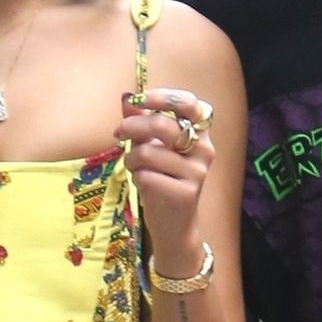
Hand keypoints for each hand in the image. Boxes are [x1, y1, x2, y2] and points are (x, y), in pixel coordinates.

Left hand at [116, 88, 213, 271]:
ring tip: (134, 167)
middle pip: (162, 125)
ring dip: (131, 158)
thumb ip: (142, 122)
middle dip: (133, 126)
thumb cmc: (163, 179)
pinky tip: (143, 184)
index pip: (189, 104)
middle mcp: (204, 150)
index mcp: (200, 133)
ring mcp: (196, 173)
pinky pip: (146, 176)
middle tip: (117, 132)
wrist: (175, 224)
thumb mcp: (153, 147)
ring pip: (149, 153)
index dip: (163, 97)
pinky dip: (136, 178)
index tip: (139, 99)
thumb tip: (126, 97)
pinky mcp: (184, 194)